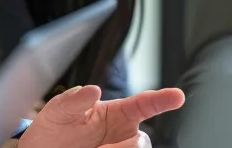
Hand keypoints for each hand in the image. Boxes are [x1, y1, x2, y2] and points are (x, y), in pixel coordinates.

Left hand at [17, 85, 183, 147]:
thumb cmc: (55, 126)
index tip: (177, 96)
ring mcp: (120, 147)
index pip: (144, 103)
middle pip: (142, 141)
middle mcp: (124, 132)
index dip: (162, 99)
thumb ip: (74, 99)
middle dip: (128, 146)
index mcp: (117, 112)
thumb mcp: (59, 109)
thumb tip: (92, 90)